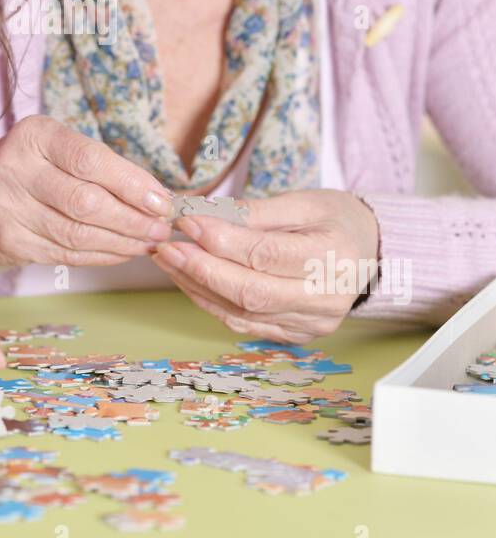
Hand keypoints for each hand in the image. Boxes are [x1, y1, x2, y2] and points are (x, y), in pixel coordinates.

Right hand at [0, 115, 173, 266]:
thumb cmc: (28, 167)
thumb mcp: (54, 147)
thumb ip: (99, 165)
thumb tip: (156, 196)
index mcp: (34, 136)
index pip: (90, 160)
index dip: (132, 184)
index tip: (161, 201)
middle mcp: (16, 170)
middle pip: (86, 202)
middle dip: (133, 219)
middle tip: (161, 228)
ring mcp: (8, 210)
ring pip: (78, 234)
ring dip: (122, 242)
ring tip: (148, 242)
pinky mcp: (9, 243)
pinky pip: (66, 255)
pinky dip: (101, 256)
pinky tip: (122, 252)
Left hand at [150, 188, 380, 342]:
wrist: (371, 252)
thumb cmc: (336, 219)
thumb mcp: (304, 202)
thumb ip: (256, 212)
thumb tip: (204, 216)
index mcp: (334, 257)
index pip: (266, 254)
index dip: (221, 241)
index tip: (186, 222)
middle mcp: (326, 298)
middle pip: (250, 292)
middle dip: (200, 269)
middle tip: (166, 246)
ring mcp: (312, 323)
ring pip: (242, 313)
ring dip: (198, 287)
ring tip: (169, 260)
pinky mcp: (297, 335)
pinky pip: (245, 324)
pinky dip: (212, 303)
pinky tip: (190, 281)